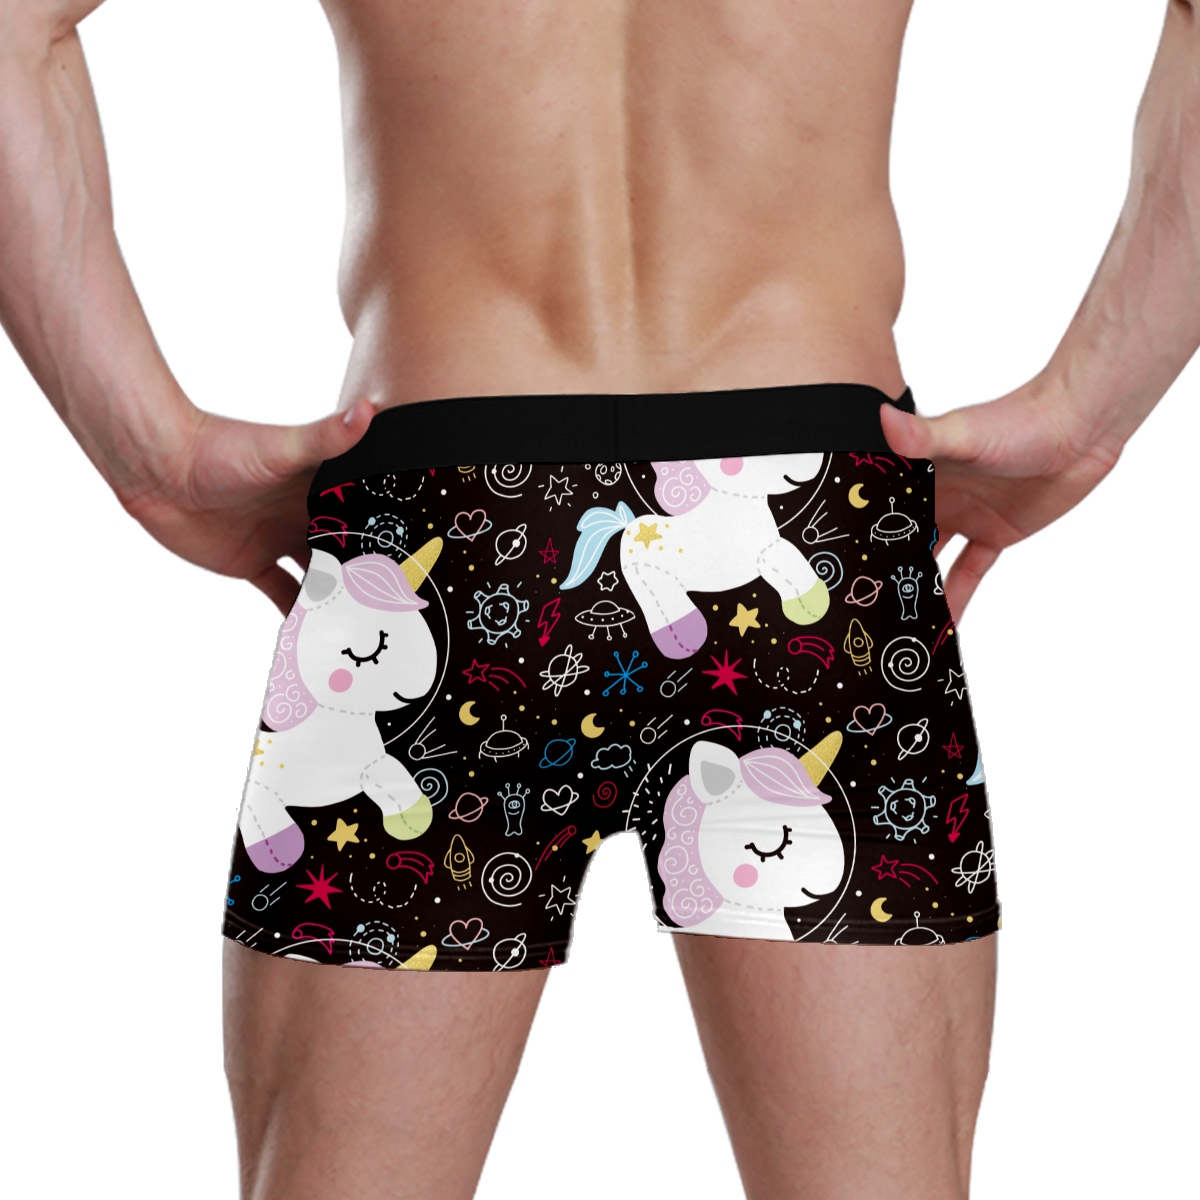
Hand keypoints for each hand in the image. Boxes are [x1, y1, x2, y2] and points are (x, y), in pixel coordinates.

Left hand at [119, 398, 376, 613]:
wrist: (157, 467)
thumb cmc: (219, 448)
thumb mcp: (281, 449)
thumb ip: (326, 437)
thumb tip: (367, 409)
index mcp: (321, 487)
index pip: (363, 515)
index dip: (387, 536)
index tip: (415, 560)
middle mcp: (305, 515)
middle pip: (346, 551)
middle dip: (368, 575)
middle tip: (398, 606)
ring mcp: (279, 540)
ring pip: (320, 578)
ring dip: (338, 600)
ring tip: (366, 628)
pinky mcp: (251, 563)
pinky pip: (282, 594)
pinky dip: (297, 615)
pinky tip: (317, 637)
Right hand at [879, 382, 1120, 621]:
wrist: (1080, 429)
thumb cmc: (1021, 419)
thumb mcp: (964, 434)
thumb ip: (922, 436)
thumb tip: (880, 416)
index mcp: (919, 470)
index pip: (881, 506)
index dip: (859, 531)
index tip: (834, 560)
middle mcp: (937, 495)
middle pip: (901, 538)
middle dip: (881, 565)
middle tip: (857, 602)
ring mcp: (964, 517)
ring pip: (931, 560)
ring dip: (915, 585)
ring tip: (891, 619)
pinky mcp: (994, 534)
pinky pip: (969, 572)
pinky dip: (956, 597)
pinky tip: (942, 624)